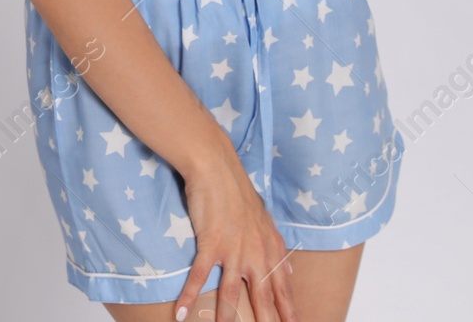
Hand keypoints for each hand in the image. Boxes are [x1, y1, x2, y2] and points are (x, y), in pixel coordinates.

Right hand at [174, 143, 299, 321]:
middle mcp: (255, 252)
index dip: (288, 311)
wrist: (217, 167)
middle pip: (263, 297)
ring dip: (227, 317)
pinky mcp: (211, 243)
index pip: (282, 288)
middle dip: (268, 321)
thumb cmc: (238, 191)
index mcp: (269, 248)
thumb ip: (277, 247)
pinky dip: (189, 296)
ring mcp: (233, 249)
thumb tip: (289, 270)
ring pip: (232, 293)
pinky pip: (200, 276)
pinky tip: (182, 314)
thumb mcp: (265, 220)